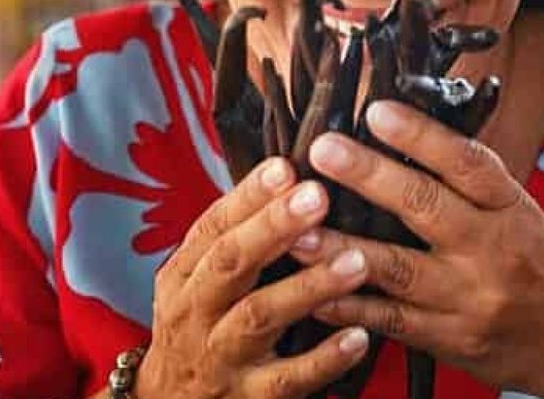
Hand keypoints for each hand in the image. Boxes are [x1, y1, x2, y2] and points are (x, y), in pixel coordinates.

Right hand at [136, 157, 372, 397]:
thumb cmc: (197, 331)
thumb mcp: (196, 282)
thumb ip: (234, 238)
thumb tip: (287, 177)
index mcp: (185, 276)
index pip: (214, 226)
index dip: (248, 196)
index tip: (285, 167)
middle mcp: (197, 312)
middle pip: (231, 263)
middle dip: (274, 227)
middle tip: (318, 196)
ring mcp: (222, 356)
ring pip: (261, 317)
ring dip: (309, 287)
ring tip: (354, 261)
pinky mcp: (249, 397)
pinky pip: (289, 378)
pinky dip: (325, 358)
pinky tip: (358, 335)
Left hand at [291, 101, 543, 398]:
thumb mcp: (524, 215)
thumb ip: (473, 185)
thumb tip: (409, 134)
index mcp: (512, 210)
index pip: (468, 163)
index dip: (421, 135)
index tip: (377, 110)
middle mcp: (493, 251)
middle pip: (426, 206)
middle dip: (369, 176)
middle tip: (322, 150)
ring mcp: (470, 299)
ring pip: (398, 269)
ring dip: (342, 247)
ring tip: (298, 229)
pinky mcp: (451, 340)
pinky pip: (392, 321)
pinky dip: (350, 307)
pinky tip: (314, 293)